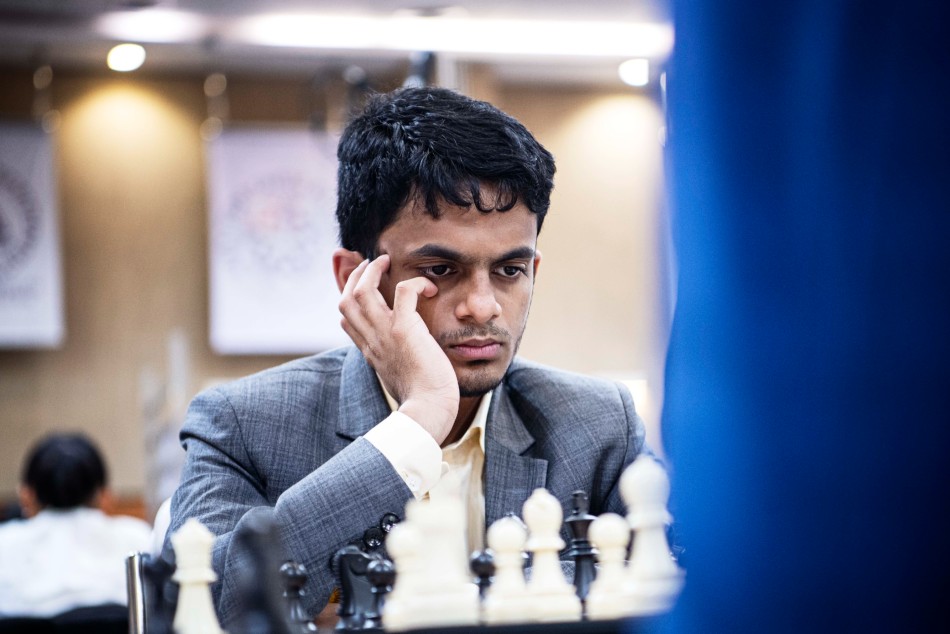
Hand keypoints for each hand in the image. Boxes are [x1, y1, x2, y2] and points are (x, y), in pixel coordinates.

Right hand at [338, 255, 458, 443]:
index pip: (346, 319)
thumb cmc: (422, 401)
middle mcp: (371, 341)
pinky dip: (415, 283)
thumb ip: (397, 364)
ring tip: (387, 261)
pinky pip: (403, 291)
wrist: (427, 413)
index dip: (350, 297)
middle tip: (372, 264)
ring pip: (364, 290)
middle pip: (346, 299)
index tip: (363, 286)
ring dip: (374, 270)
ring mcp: (385, 334)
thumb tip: (405, 360)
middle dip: (355, 276)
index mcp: (369, 352)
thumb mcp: (400, 379)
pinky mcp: (404, 330)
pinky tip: (429, 288)